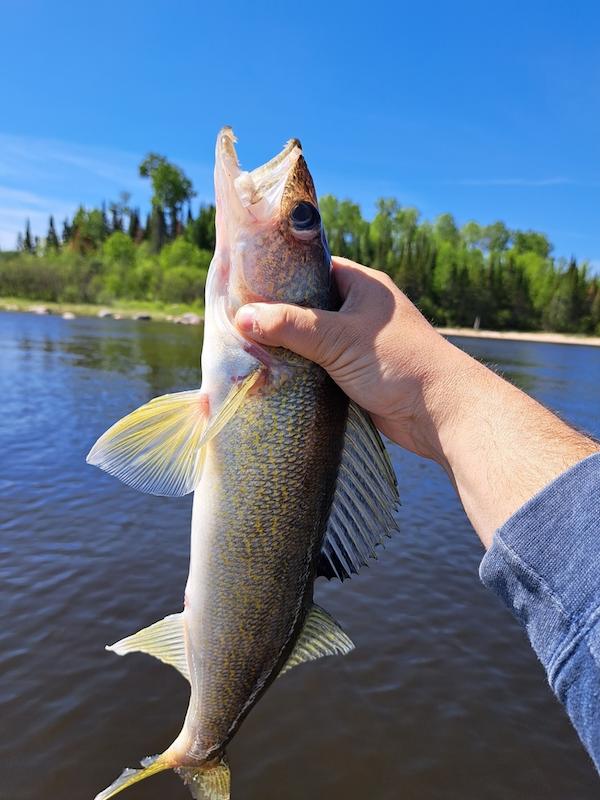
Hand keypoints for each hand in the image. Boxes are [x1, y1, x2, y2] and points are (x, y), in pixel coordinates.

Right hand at [235, 257, 598, 546]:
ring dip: (287, 347)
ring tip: (246, 348)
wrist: (438, 413)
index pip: (312, 269)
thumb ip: (290, 326)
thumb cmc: (397, 362)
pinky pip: (318, 365)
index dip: (279, 275)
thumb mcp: (339, 338)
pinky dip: (299, 370)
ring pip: (311, 339)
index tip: (243, 284)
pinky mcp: (354, 373)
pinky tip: (272, 374)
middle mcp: (359, 310)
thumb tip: (241, 318)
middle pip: (307, 305)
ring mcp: (357, 343)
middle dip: (277, 315)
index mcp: (362, 285)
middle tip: (236, 320)